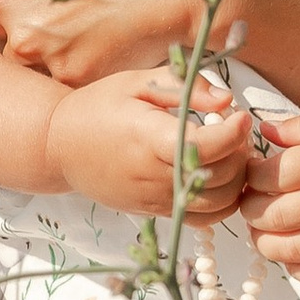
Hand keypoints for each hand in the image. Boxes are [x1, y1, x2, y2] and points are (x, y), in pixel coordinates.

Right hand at [44, 66, 254, 218]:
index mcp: (148, 138)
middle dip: (239, 153)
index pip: (206, 147)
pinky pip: (202, 218)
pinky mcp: (155, 212)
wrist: (59, 145)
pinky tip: (216, 175)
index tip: (240, 115)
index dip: (234, 133)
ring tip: (228, 153)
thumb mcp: (136, 82)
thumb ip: (184, 86)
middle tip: (234, 130)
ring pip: (218, 205)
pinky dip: (221, 202)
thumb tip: (227, 99)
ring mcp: (154, 199)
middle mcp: (153, 175)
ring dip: (235, 181)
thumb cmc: (98, 106)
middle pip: (220, 178)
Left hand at [244, 106, 299, 282]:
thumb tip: (264, 131)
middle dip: (251, 212)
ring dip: (265, 245)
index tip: (250, 172)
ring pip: (292, 251)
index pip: (274, 175)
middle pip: (276, 215)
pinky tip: (291, 257)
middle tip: (249, 204)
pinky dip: (298, 271)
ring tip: (261, 233)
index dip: (251, 176)